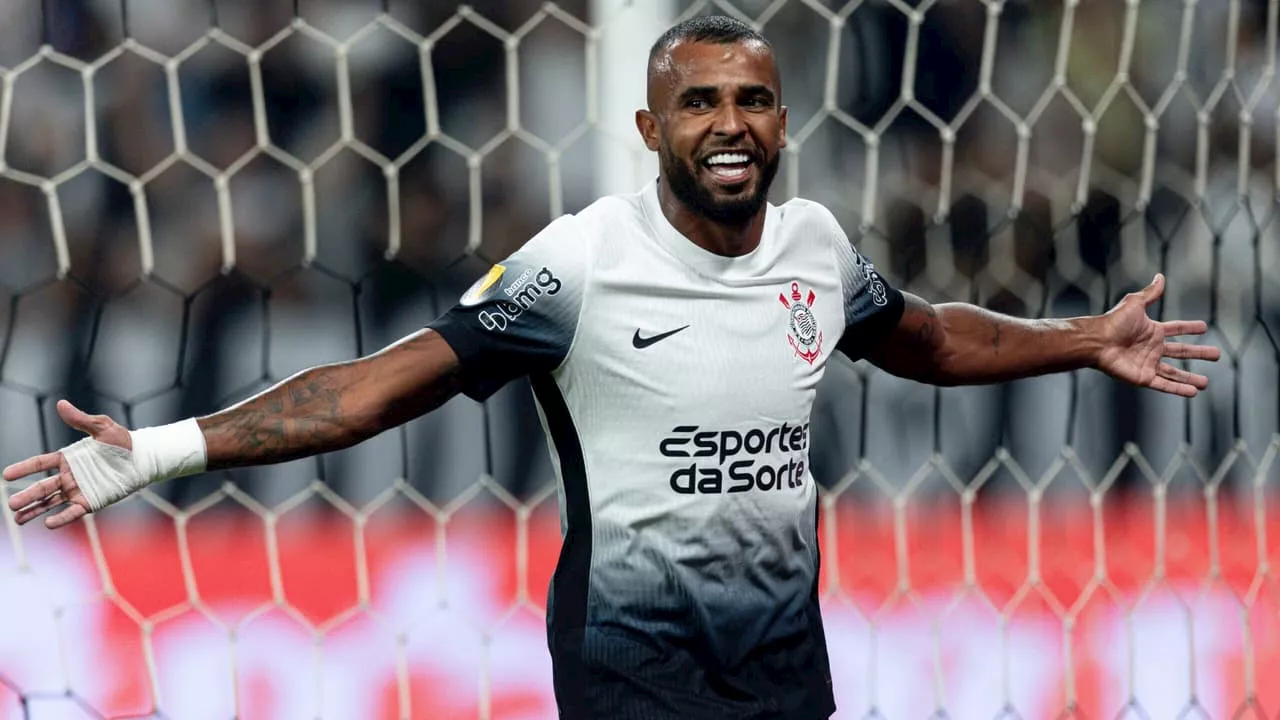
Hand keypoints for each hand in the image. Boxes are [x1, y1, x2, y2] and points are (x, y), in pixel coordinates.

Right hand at [3, 400, 131, 528]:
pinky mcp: (91, 502)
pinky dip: (61, 518)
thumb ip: (81, 420)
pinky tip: (47, 524)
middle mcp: (69, 476)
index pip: (40, 464)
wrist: (143, 458)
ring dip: (34, 510)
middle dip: (26, 496)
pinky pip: (72, 512)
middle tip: (10, 503)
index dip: (23, 468)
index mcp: (68, 458)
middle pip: (42, 487)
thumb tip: (61, 404)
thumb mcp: (102, 427)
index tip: (6, 475)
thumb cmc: (123, 442)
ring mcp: (78, 490)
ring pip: (51, 502)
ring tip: (18, 518)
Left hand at [1095, 273, 1221, 396]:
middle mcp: (1152, 348)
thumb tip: (1160, 276)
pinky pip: (1165, 385)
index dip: (1189, 328)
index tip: (1204, 327)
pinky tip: (1192, 392)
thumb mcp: (1134, 303)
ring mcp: (1148, 364)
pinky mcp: (1143, 377)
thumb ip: (1150, 293)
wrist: (1097, 341)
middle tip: (1216, 354)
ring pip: (1174, 373)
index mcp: (1151, 331)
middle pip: (1181, 352)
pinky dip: (1179, 389)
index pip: (1176, 329)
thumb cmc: (1113, 322)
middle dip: (1199, 353)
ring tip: (1205, 383)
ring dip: (1190, 378)